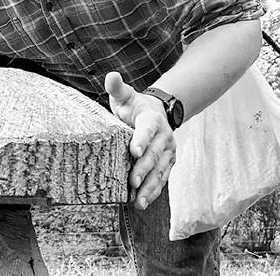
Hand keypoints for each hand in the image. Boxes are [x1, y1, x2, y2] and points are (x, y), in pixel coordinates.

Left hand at [104, 71, 175, 210]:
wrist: (157, 113)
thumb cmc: (134, 106)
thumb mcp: (125, 96)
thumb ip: (117, 88)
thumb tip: (111, 76)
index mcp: (152, 120)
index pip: (146, 130)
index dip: (141, 140)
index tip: (133, 152)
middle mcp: (163, 137)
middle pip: (154, 155)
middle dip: (143, 169)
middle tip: (132, 182)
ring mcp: (168, 151)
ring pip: (160, 171)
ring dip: (149, 187)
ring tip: (138, 201)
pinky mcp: (168, 163)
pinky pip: (162, 178)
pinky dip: (154, 191)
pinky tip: (144, 203)